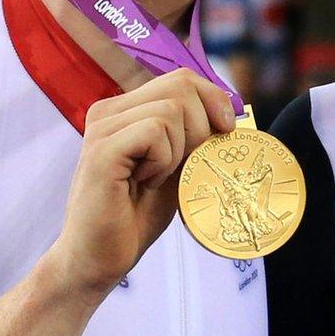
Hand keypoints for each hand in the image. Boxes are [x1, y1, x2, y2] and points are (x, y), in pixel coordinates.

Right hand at [43, 69, 236, 295]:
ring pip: (172, 109)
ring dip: (180, 151)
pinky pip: (155, 132)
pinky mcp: (101, 150)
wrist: (100, 257)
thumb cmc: (138, 214)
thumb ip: (197, 135)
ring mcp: (102, 128)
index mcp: (126, 109)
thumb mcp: (179, 165)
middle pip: (181, 86)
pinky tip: (144, 183)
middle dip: (201, 127)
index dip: (214, 100)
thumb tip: (234, 112)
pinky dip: (164, 161)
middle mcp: (109, 110)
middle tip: (183, 165)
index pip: (182, 78)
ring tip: (154, 179)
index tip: (225, 132)